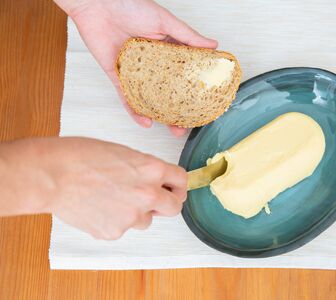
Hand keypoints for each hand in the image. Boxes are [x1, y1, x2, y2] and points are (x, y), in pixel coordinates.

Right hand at [0, 137, 186, 239]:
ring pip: (146, 220)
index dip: (178, 185)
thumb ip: (145, 169)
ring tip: (111, 198)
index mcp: (152, 169)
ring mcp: (131, 216)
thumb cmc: (80, 156)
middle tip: (155, 200)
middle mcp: (147, 194)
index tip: (174, 188)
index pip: (182, 180)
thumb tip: (155, 181)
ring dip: (137, 213)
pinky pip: (123, 228)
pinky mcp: (114, 231)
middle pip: (175, 207)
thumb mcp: (123, 153)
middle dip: (167, 203)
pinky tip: (98, 207)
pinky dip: (115, 221)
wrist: (52, 175)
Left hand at [54, 0, 217, 135]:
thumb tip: (213, 45)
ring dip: (161, 116)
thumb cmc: (130, 5)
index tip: (204, 104)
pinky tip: (146, 122)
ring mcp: (136, 73)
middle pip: (169, 92)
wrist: (97, 4)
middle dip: (179, 110)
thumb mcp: (165, 21)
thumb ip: (188, 36)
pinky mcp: (117, 77)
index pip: (185, 75)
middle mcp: (153, 65)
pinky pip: (127, 98)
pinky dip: (135, 111)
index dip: (195, 90)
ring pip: (150, 99)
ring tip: (173, 130)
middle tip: (188, 124)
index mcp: (167, 51)